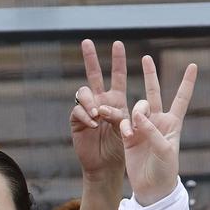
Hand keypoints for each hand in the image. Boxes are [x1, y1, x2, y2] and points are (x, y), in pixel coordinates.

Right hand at [70, 39, 128, 181]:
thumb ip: (122, 117)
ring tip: (98, 114)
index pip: (119, 76)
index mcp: (118, 101)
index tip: (118, 43)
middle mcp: (102, 102)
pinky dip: (86, 116)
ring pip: (84, 92)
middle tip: (86, 41)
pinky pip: (78, 111)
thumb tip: (102, 109)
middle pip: (95, 75)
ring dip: (91, 100)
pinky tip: (93, 125)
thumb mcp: (132, 131)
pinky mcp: (77, 122)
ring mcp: (88, 111)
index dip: (118, 60)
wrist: (108, 168)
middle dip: (91, 58)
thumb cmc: (125, 151)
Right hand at [119, 55, 197, 205]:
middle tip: (146, 58)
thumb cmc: (166, 170)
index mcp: (173, 123)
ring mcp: (142, 128)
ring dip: (135, 111)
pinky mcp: (128, 136)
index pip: (181, 98)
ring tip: (134, 126)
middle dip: (151, 75)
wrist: (152, 188)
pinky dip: (124, 125)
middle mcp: (158, 121)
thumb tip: (137, 115)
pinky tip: (127, 134)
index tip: (192, 65)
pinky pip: (124, 122)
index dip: (186, 82)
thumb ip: (152, 130)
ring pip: (137, 107)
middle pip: (155, 93)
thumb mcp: (165, 150)